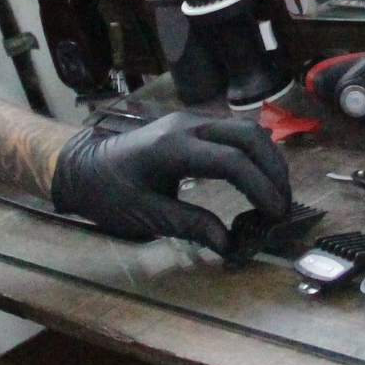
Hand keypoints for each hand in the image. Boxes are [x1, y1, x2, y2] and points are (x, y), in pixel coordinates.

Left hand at [50, 112, 288, 253]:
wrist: (81, 166)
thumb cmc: (108, 192)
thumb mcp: (145, 215)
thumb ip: (190, 225)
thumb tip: (228, 243)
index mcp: (173, 148)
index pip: (232, 162)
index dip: (260, 187)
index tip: (275, 214)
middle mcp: (187, 125)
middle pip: (248, 136)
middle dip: (273, 169)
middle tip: (283, 204)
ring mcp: (191, 121)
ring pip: (245, 129)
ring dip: (267, 159)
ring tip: (276, 193)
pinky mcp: (192, 125)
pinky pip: (233, 132)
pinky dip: (254, 153)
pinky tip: (258, 178)